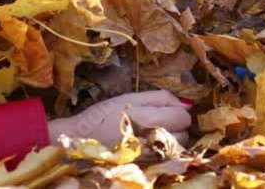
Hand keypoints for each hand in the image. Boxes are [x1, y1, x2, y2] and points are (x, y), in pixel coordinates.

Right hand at [47, 90, 191, 146]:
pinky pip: (167, 160)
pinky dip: (164, 153)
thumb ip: (159, 98)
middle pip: (184, 133)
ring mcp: (149, 156)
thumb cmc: (102, 116)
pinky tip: (152, 147)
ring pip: (178, 149)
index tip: (169, 110)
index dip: (179, 111)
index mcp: (147, 117)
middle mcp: (150, 139)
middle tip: (163, 122)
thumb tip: (187, 103)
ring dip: (173, 141)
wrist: (78, 142)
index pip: (182, 116)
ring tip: (156, 135)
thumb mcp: (128, 98)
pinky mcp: (145, 167)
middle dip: (179, 127)